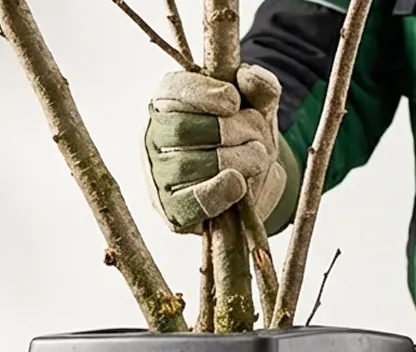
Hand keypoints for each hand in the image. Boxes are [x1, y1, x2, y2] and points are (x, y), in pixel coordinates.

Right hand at [144, 65, 288, 232]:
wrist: (252, 191)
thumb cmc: (246, 142)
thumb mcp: (259, 111)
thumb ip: (261, 88)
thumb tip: (248, 75)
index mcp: (168, 104)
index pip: (172, 91)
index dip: (203, 94)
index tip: (234, 101)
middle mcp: (154, 139)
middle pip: (181, 129)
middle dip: (226, 130)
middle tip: (257, 136)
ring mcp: (158, 177)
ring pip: (185, 164)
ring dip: (232, 160)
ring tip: (258, 158)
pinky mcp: (171, 211)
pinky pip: (188, 203)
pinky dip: (217, 192)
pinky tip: (238, 184)